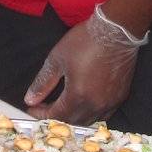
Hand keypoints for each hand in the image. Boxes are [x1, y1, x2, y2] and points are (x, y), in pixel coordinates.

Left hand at [23, 8, 144, 124]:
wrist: (116, 30)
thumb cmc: (85, 41)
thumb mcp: (57, 59)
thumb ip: (43, 82)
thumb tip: (30, 98)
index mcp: (78, 96)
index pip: (56, 115)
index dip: (41, 114)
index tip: (32, 108)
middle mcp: (95, 104)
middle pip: (72, 121)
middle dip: (55, 116)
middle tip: (44, 107)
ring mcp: (110, 102)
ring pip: (88, 120)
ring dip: (73, 117)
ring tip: (62, 106)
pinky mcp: (120, 96)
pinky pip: (103, 114)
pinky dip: (90, 113)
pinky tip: (83, 104)